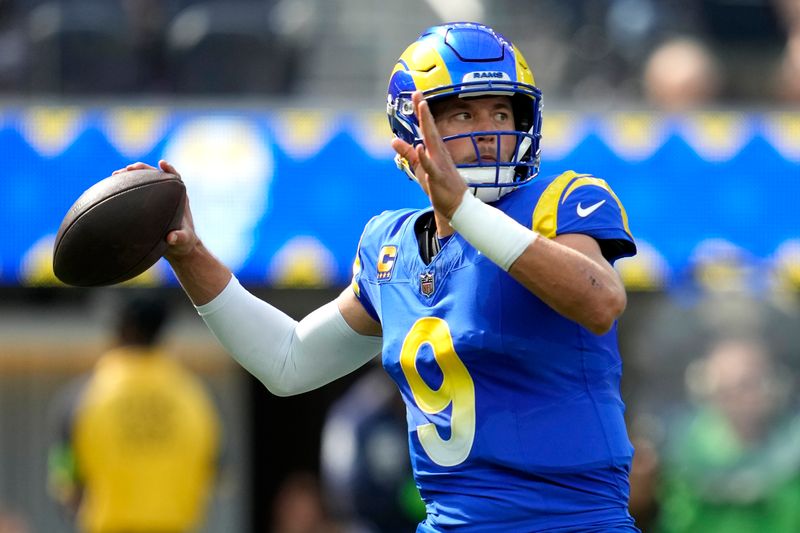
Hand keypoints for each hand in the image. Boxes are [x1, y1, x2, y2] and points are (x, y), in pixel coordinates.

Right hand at [112, 160, 199, 260]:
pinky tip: (111, 189)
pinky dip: (125, 188)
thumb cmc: (183, 242)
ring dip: (130, 176)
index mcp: (180, 197)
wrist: (177, 247)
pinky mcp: (147, 204)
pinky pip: (135, 192)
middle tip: (129, 168)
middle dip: (142, 169)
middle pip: (155, 175)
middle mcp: (168, 194)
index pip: (175, 178)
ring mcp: (156, 198)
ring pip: (143, 181)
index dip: (169, 169)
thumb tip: (171, 237)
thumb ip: (180, 238)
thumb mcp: (184, 240)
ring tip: (115, 174)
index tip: (162, 164)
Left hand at [391, 91, 467, 218]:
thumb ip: (408, 154)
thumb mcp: (419, 168)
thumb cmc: (439, 187)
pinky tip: (420, 147)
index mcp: (435, 151)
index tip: (416, 94)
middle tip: (418, 94)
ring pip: (432, 141)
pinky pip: (431, 166)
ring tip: (422, 108)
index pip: (427, 127)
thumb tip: (394, 140)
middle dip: (424, 111)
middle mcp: (438, 154)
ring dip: (427, 124)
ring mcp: (439, 165)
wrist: (456, 207)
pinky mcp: (438, 178)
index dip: (421, 112)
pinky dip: (425, 156)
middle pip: (430, 128)